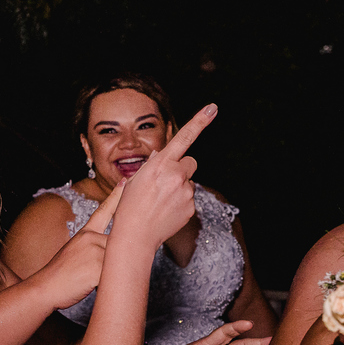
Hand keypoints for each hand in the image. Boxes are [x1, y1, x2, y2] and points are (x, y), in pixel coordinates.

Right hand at [29, 182, 124, 310]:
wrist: (45, 288)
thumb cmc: (59, 276)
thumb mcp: (74, 253)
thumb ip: (93, 248)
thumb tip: (110, 253)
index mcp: (85, 234)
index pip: (103, 211)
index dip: (116, 196)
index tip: (125, 182)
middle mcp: (91, 238)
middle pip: (118, 245)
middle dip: (114, 260)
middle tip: (92, 271)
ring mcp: (95, 251)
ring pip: (118, 261)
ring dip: (109, 273)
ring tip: (88, 280)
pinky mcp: (98, 267)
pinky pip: (114, 275)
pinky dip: (107, 283)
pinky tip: (90, 285)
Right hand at [115, 104, 216, 246]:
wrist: (135, 236)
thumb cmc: (130, 207)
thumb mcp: (135, 180)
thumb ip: (152, 166)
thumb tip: (161, 157)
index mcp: (161, 164)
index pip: (183, 137)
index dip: (199, 121)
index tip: (212, 108)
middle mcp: (177, 175)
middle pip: (190, 162)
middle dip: (181, 168)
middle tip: (165, 184)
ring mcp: (186, 192)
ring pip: (189, 182)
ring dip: (179, 188)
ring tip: (160, 202)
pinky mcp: (191, 207)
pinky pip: (189, 199)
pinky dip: (180, 203)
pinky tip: (166, 211)